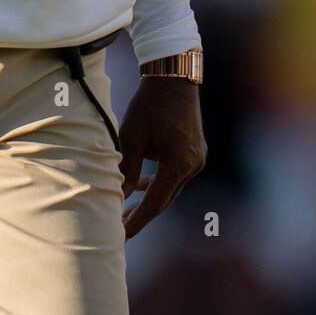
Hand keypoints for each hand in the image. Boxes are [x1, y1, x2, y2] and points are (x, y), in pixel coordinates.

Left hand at [118, 78, 206, 237]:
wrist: (173, 78)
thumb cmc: (149, 105)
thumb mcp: (131, 138)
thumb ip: (126, 170)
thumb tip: (117, 197)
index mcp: (179, 164)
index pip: (155, 203)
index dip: (137, 221)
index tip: (122, 236)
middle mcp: (193, 165)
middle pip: (165, 199)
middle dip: (141, 213)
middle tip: (119, 227)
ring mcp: (197, 159)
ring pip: (170, 188)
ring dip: (149, 198)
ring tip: (126, 209)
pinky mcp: (195, 152)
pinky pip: (175, 175)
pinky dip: (159, 182)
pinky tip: (143, 185)